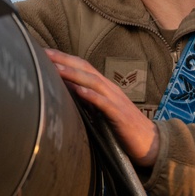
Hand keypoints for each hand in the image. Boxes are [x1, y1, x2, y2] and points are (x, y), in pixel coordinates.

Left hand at [45, 48, 159, 167]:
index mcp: (104, 87)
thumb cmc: (122, 128)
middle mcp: (109, 89)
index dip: (64, 58)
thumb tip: (64, 92)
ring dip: (74, 74)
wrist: (151, 143)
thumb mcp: (101, 111)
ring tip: (56, 68)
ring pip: (93, 82)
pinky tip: (79, 91)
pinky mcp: (120, 116)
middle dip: (64, 59)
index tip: (44, 52)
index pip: (82, 66)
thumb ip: (86, 100)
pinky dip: (92, 96)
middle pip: (85, 68)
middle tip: (43, 53)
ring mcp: (116, 101)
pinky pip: (105, 103)